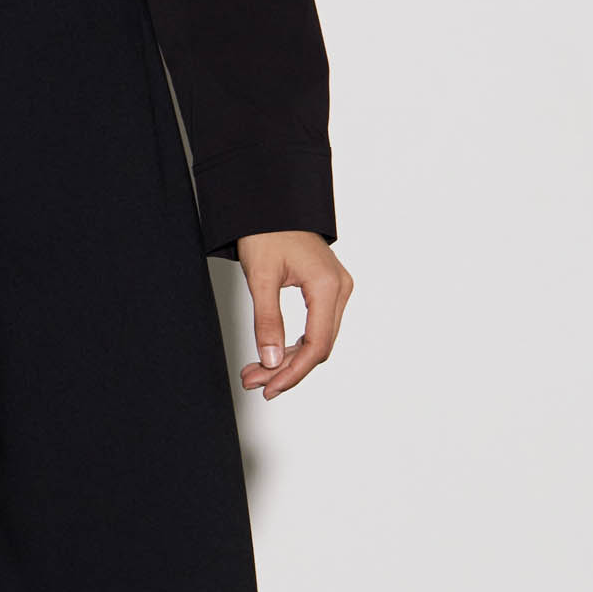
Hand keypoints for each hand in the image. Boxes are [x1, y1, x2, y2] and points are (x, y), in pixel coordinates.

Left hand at [235, 230, 351, 399]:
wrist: (271, 203)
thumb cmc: (266, 230)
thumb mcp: (261, 277)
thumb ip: (267, 321)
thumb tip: (270, 360)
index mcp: (327, 286)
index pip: (316, 344)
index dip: (293, 372)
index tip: (270, 387)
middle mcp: (339, 289)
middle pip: (318, 346)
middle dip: (286, 369)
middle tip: (254, 382)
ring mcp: (336, 289)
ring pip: (316, 339)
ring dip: (287, 359)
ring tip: (255, 372)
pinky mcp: (326, 290)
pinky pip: (315, 326)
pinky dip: (292, 344)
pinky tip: (271, 355)